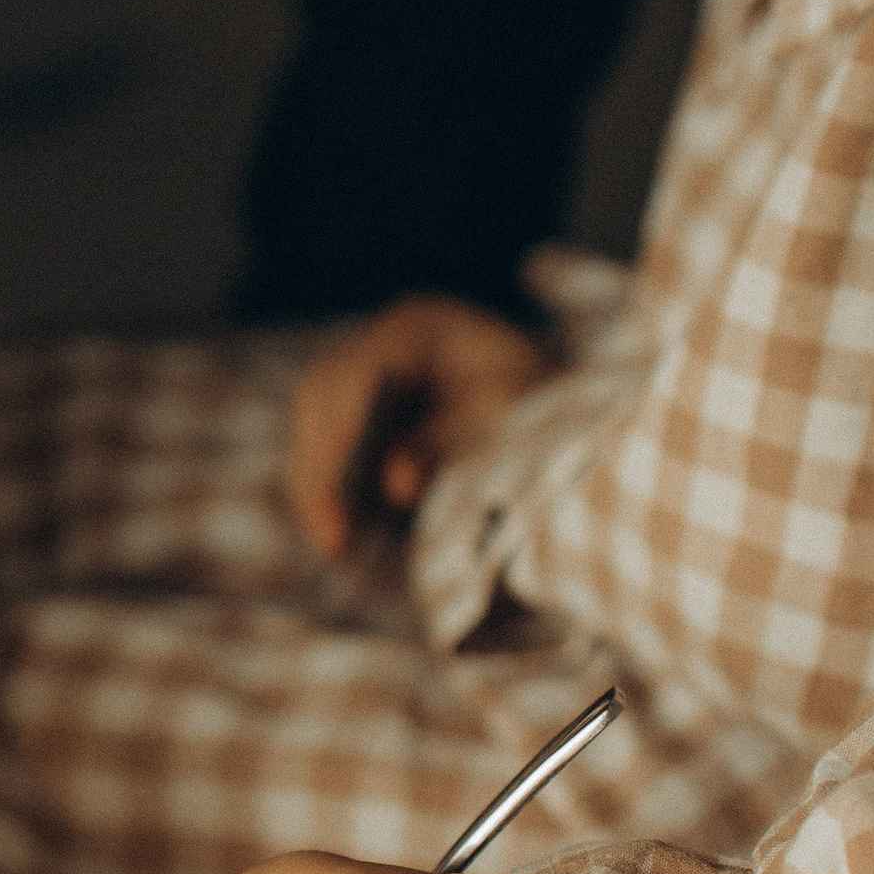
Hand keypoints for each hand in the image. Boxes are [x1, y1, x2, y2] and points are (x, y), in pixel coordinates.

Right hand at [285, 296, 552, 558]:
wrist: (559, 409)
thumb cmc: (539, 405)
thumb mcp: (507, 416)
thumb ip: (448, 443)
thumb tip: (393, 487)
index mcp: (418, 326)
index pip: (357, 376)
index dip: (340, 441)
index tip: (341, 502)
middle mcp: (380, 342)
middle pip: (321, 399)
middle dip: (321, 472)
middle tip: (335, 541)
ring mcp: (364, 373)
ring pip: (314, 426)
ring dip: (318, 486)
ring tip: (338, 547)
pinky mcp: (359, 410)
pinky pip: (324, 448)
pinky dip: (329, 490)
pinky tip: (343, 535)